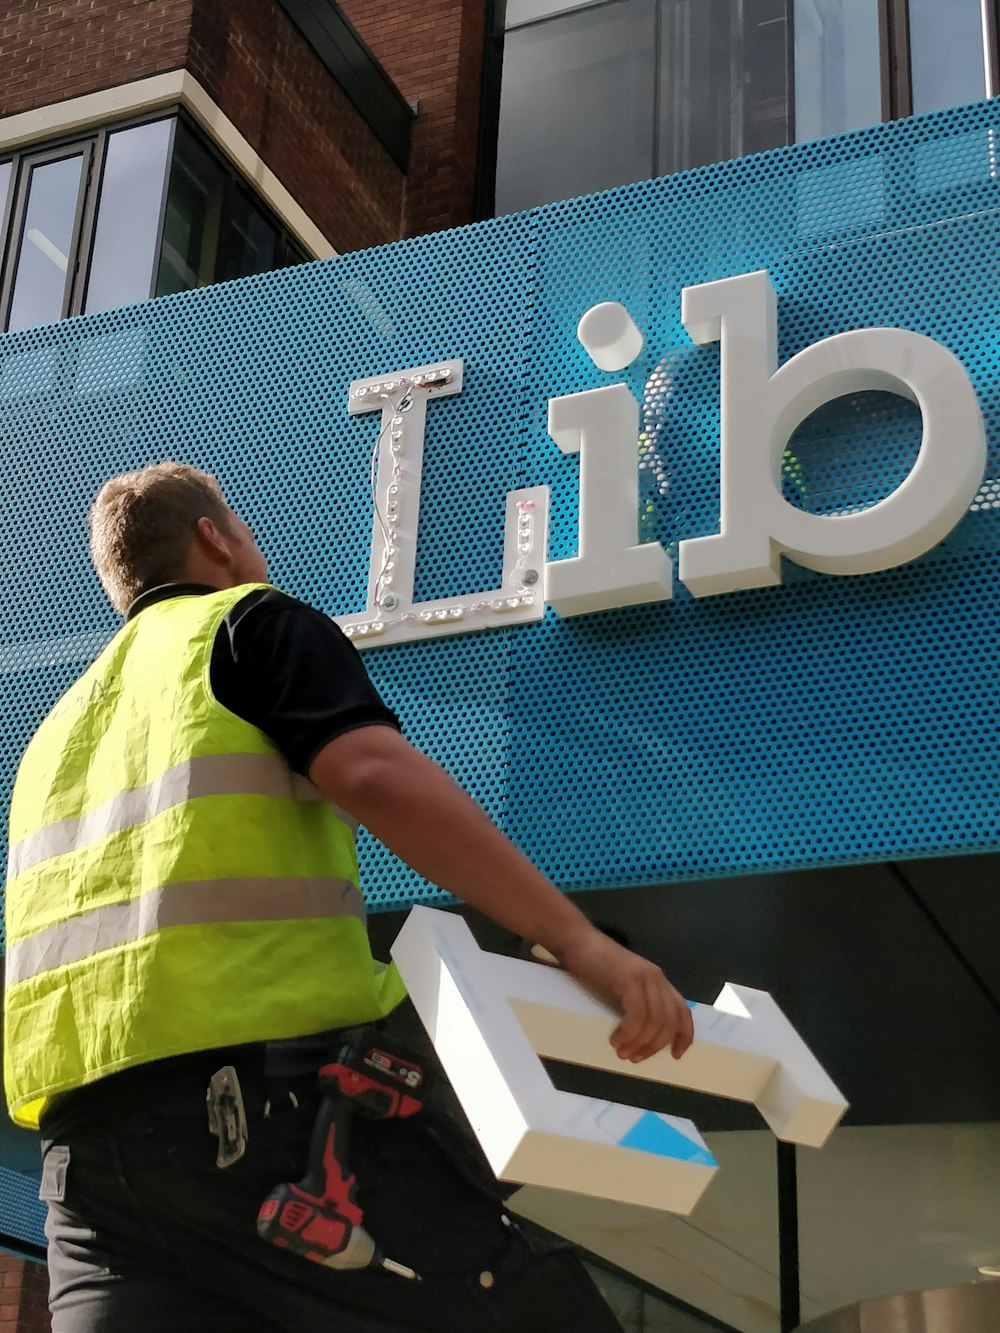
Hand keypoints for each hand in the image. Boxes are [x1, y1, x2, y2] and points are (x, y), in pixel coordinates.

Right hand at [556, 928, 693, 1062]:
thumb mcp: (624, 985)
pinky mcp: (629, 979)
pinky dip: (629, 1032)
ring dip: (640, 1043)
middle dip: (654, 1046)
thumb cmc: (596, 966)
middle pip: (669, 1021)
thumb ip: (637, 1002)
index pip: (682, 1011)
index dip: (684, 1036)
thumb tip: (641, 1038)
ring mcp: (644, 977)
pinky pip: (637, 1014)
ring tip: (623, 1052)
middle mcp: (657, 978)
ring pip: (655, 1021)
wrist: (577, 941)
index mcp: (659, 981)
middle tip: (634, 1058)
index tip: (675, 1056)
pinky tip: (616, 1039)